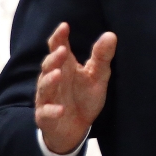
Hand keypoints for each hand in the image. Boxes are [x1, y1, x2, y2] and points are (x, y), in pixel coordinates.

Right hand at [34, 22, 115, 153]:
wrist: (77, 128)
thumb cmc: (85, 98)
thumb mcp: (97, 76)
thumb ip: (102, 57)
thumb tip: (111, 35)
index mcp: (65, 66)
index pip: (58, 47)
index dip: (59, 37)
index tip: (65, 26)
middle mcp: (53, 80)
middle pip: (49, 65)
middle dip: (54, 58)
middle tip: (63, 51)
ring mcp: (47, 98)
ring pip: (44, 87)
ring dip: (49, 80)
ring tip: (58, 74)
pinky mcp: (45, 116)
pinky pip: (46, 113)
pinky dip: (52, 111)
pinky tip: (60, 109)